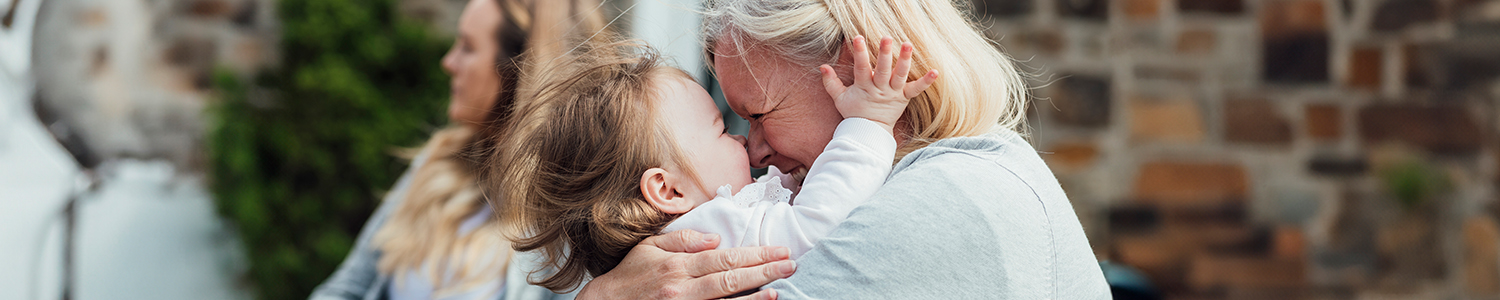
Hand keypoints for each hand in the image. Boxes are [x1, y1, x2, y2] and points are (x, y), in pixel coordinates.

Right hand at [576, 229, 794, 299]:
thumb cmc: (629, 276)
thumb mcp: (650, 248)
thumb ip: (683, 240)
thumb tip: (714, 238)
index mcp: (678, 266)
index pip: (724, 258)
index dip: (754, 254)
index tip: (778, 250)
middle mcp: (683, 288)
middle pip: (731, 279)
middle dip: (764, 271)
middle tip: (790, 264)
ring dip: (756, 295)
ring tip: (780, 287)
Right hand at [820, 35, 938, 132]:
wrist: (869, 132)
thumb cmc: (854, 112)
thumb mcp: (839, 98)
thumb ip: (831, 82)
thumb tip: (822, 66)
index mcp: (864, 87)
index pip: (861, 68)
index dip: (860, 53)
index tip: (858, 38)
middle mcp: (880, 89)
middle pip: (883, 70)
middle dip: (884, 54)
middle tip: (887, 38)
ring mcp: (893, 93)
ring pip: (900, 75)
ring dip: (904, 60)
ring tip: (908, 45)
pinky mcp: (904, 98)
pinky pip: (916, 90)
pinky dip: (926, 82)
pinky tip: (935, 71)